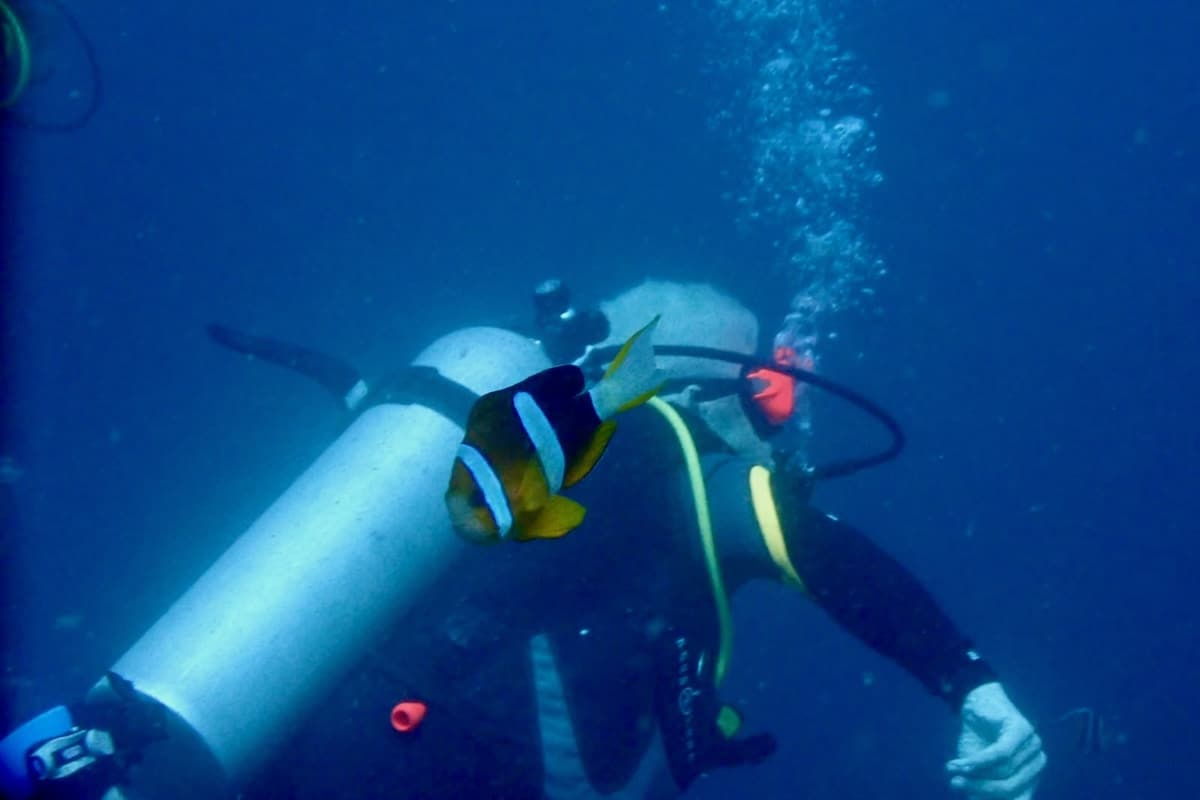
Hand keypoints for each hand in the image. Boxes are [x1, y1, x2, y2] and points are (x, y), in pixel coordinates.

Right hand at [946, 682, 1045, 799]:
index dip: (992, 799)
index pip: (1020, 799)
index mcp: (1031, 777)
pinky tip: (960, 764)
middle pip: (1011, 787)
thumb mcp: (977, 770)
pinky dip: (978, 761)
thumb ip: (982, 788)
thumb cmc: (977, 739)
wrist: (974, 703)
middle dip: (980, 789)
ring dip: (973, 773)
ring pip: (1004, 771)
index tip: (970, 799)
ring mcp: (1033, 745)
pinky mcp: (1022, 729)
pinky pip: (1000, 754)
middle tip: (954, 784)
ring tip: (951, 769)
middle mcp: (1037, 763)